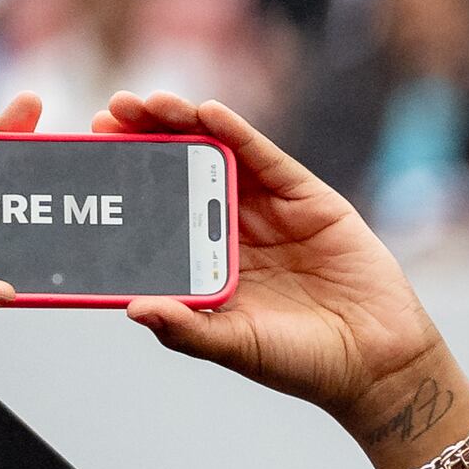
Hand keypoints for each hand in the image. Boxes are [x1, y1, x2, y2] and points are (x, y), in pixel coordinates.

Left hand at [93, 93, 447, 434]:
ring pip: (220, 155)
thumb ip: (187, 330)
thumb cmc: (303, 362)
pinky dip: (239, 134)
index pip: (158, 210)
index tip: (91, 153)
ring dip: (183, 124)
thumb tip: (134, 308)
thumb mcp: (235, 346)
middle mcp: (235, 229)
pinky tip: (209, 113)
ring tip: (148, 104)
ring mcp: (272, 213)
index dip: (127, 179)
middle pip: (182, 171)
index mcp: (208, 261)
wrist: (377, 364)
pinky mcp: (310, 201)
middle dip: (145, 138)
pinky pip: (268, 160)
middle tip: (109, 114)